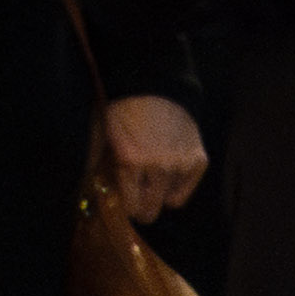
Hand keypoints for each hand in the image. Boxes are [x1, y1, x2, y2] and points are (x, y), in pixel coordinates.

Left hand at [104, 93, 208, 227]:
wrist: (153, 84)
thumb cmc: (121, 108)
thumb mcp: (102, 135)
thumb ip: (98, 165)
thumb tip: (95, 191)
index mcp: (130, 162)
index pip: (131, 207)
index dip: (125, 206)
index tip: (123, 200)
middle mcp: (159, 168)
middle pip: (151, 211)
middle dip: (141, 206)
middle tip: (137, 195)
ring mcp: (182, 164)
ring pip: (171, 202)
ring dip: (160, 194)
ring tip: (153, 179)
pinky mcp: (199, 160)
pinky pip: (188, 188)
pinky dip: (179, 184)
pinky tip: (169, 171)